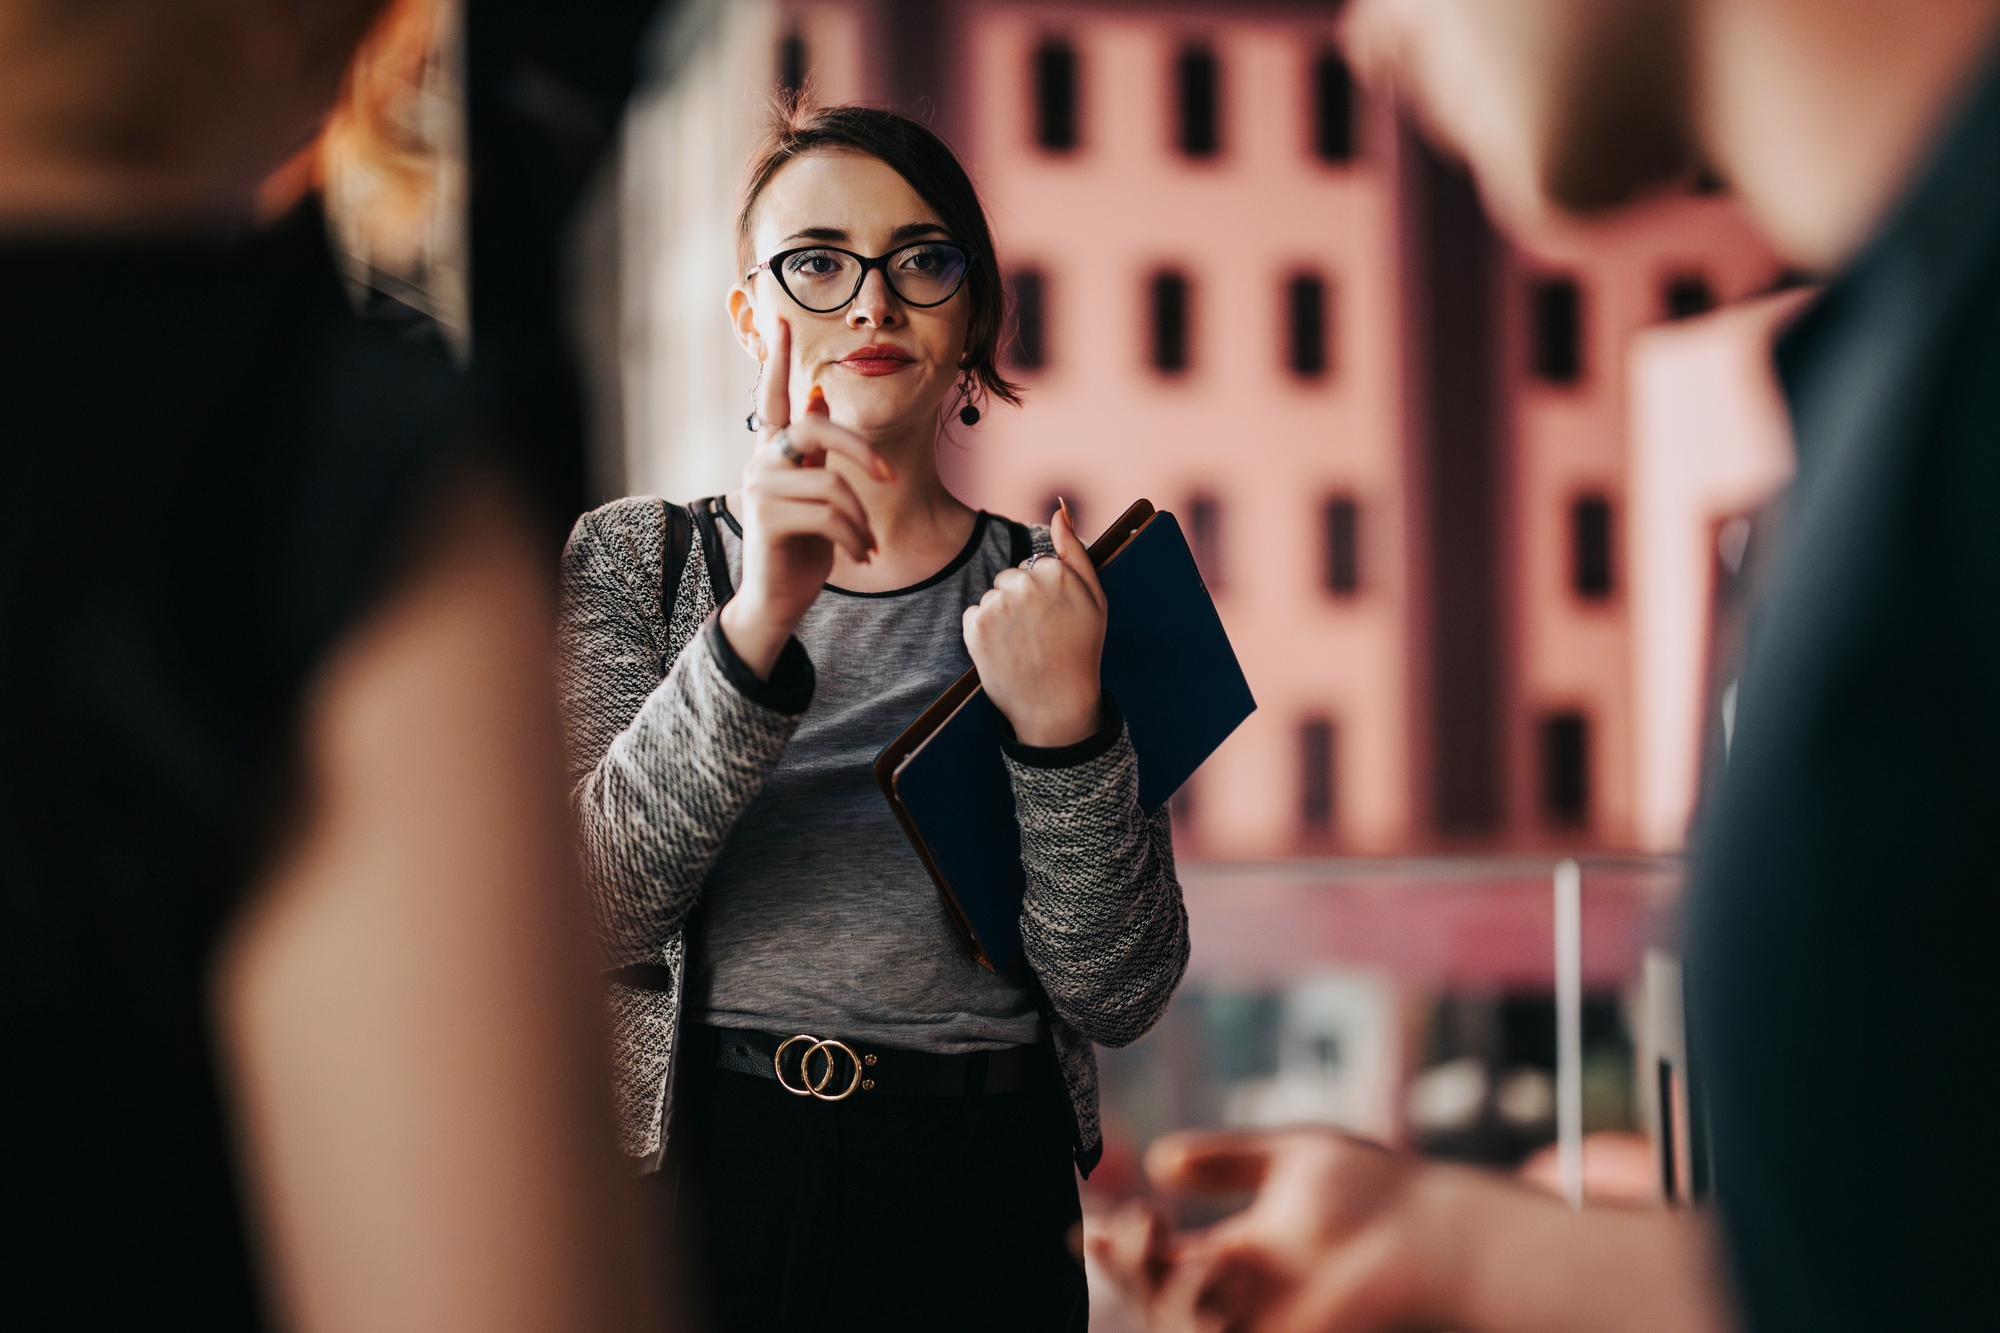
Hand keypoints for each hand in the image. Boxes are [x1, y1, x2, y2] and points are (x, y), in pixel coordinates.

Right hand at [720, 316, 891, 677]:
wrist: (776, 599)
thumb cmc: (800, 546)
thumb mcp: (813, 490)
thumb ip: (815, 447)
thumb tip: (814, 392)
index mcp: (773, 452)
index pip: (774, 396)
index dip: (779, 359)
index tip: (782, 317)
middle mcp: (761, 463)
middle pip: (816, 429)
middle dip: (861, 451)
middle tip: (891, 476)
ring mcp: (760, 489)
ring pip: (833, 483)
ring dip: (861, 519)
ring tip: (865, 543)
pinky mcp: (768, 519)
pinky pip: (829, 514)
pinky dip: (854, 536)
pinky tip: (858, 555)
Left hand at [962, 503, 1105, 747]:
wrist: (1056, 704)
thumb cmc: (1080, 650)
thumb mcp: (1093, 597)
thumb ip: (1075, 549)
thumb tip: (1060, 509)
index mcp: (1055, 572)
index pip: (1035, 567)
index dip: (1044, 594)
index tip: (1054, 618)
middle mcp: (1024, 583)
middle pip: (1009, 577)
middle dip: (1019, 600)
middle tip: (1038, 634)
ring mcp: (998, 605)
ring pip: (991, 596)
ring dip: (1001, 616)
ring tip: (1022, 644)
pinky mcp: (974, 627)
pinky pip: (973, 614)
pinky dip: (982, 632)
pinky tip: (1003, 651)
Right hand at [1092, 1129, 1444, 1332]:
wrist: (1440, 1236)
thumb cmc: (1380, 1195)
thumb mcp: (1290, 1160)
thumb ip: (1227, 1159)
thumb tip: (1160, 1159)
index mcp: (1243, 1256)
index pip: (1163, 1261)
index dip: (1121, 1250)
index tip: (1091, 1223)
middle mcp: (1244, 1300)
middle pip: (1155, 1300)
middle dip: (1129, 1269)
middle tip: (1134, 1223)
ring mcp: (1261, 1324)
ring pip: (1174, 1325)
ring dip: (1160, 1289)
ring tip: (1180, 1240)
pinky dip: (1195, 1311)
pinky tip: (1211, 1262)